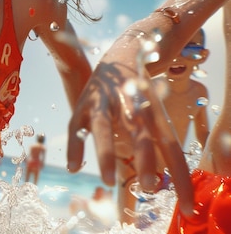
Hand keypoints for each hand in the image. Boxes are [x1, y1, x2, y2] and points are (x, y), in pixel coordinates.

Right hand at [67, 62, 194, 216]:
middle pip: (139, 133)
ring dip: (106, 152)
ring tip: (108, 179)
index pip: (171, 148)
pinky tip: (73, 167)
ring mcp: (102, 104)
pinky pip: (76, 128)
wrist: (121, 54)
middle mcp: (129, 106)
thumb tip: (164, 178)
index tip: (187, 208)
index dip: (180, 178)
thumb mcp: (155, 112)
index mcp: (153, 113)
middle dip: (145, 158)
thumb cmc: (141, 94)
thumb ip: (159, 142)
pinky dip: (75, 146)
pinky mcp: (82, 105)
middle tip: (152, 186)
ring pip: (104, 127)